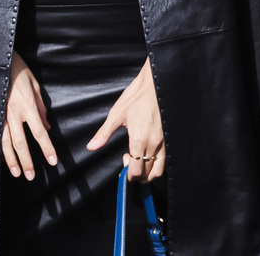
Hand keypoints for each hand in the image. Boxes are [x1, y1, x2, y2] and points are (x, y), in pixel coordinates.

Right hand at [2, 50, 57, 180]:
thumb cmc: (19, 71)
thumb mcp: (35, 85)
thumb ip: (41, 107)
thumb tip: (47, 126)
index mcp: (27, 105)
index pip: (39, 132)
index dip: (46, 148)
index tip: (53, 161)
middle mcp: (13, 112)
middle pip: (21, 142)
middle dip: (27, 161)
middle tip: (31, 176)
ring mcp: (1, 114)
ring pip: (5, 142)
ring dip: (11, 160)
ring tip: (17, 173)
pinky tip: (1, 159)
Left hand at [86, 58, 164, 182]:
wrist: (154, 83)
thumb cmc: (136, 97)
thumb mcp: (116, 114)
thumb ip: (104, 134)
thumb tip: (91, 147)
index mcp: (139, 140)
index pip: (136, 171)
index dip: (128, 176)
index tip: (123, 165)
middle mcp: (153, 144)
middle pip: (148, 175)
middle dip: (137, 176)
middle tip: (128, 163)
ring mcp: (163, 142)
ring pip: (160, 170)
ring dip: (149, 173)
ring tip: (139, 163)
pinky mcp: (168, 137)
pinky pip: (166, 159)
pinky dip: (157, 164)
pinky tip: (148, 154)